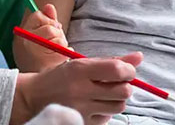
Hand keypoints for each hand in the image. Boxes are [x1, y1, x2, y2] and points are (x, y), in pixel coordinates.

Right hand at [10, 52, 141, 124]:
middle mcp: (81, 90)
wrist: (34, 98)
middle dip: (124, 85)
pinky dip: (106, 111)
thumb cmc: (60, 77)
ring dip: (116, 98)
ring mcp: (82, 110)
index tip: (126, 69)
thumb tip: (139, 57)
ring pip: (119, 106)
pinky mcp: (83, 123)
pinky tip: (94, 104)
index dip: (129, 69)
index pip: (117, 70)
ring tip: (103, 93)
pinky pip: (108, 118)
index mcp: (79, 70)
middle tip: (115, 82)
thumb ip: (110, 61)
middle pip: (123, 91)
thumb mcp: (81, 63)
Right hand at [20, 3, 70, 67]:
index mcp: (23, 34)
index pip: (38, 16)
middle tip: (53, 44)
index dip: (48, 21)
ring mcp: (35, 54)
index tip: (51, 30)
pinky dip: (67, 53)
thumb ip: (46, 20)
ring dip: (62, 44)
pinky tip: (61, 59)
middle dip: (57, 34)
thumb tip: (49, 6)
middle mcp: (26, 42)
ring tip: (55, 53)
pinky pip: (65, 50)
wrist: (35, 85)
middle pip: (50, 28)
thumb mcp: (39, 36)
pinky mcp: (47, 64)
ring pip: (59, 39)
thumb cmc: (39, 58)